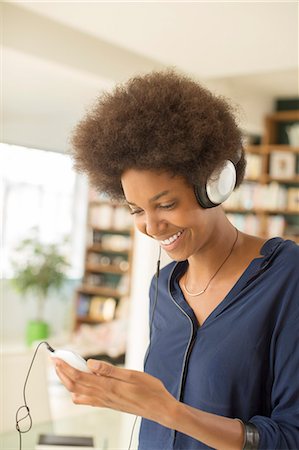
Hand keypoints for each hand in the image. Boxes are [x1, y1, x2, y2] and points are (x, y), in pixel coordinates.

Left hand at [53, 358, 176, 425]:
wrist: (159, 408)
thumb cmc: (149, 390)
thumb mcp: (132, 374)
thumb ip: (109, 370)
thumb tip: (90, 364)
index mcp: (108, 386)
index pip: (79, 376)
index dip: (65, 367)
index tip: (56, 358)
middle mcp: (103, 396)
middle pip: (75, 385)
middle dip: (62, 373)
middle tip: (55, 361)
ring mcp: (105, 402)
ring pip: (79, 393)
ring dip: (69, 382)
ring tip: (64, 370)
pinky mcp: (109, 404)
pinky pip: (88, 400)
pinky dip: (79, 393)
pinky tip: (79, 388)